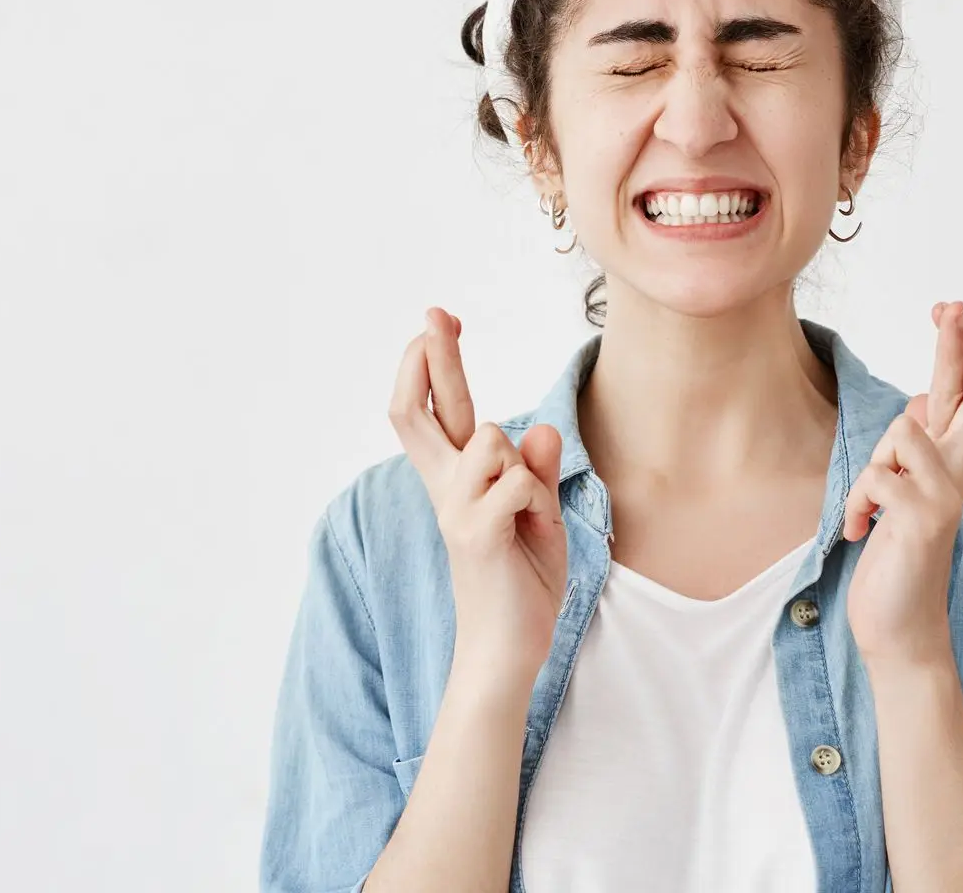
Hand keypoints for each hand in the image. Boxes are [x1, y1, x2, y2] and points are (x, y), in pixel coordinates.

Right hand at [388, 307, 569, 691]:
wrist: (509, 649)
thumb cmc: (523, 583)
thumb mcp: (540, 516)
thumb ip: (535, 472)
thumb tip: (539, 428)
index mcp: (458, 482)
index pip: (433, 412)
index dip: (429, 365)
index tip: (436, 323)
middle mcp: (446, 489)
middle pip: (423, 410)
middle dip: (432, 356)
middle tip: (434, 312)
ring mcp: (454, 509)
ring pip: (493, 438)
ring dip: (524, 468)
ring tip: (529, 518)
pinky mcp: (474, 531)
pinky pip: (518, 481)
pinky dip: (537, 500)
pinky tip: (531, 534)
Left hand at [842, 301, 962, 671]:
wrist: (902, 632)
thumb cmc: (899, 559)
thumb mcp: (906, 494)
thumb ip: (919, 450)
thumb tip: (923, 399)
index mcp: (955, 466)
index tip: (955, 310)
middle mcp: (960, 476)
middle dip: (961, 345)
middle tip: (954, 304)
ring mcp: (945, 498)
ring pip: (904, 430)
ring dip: (874, 460)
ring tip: (870, 506)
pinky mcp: (921, 522)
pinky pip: (877, 480)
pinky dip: (855, 507)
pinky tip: (857, 535)